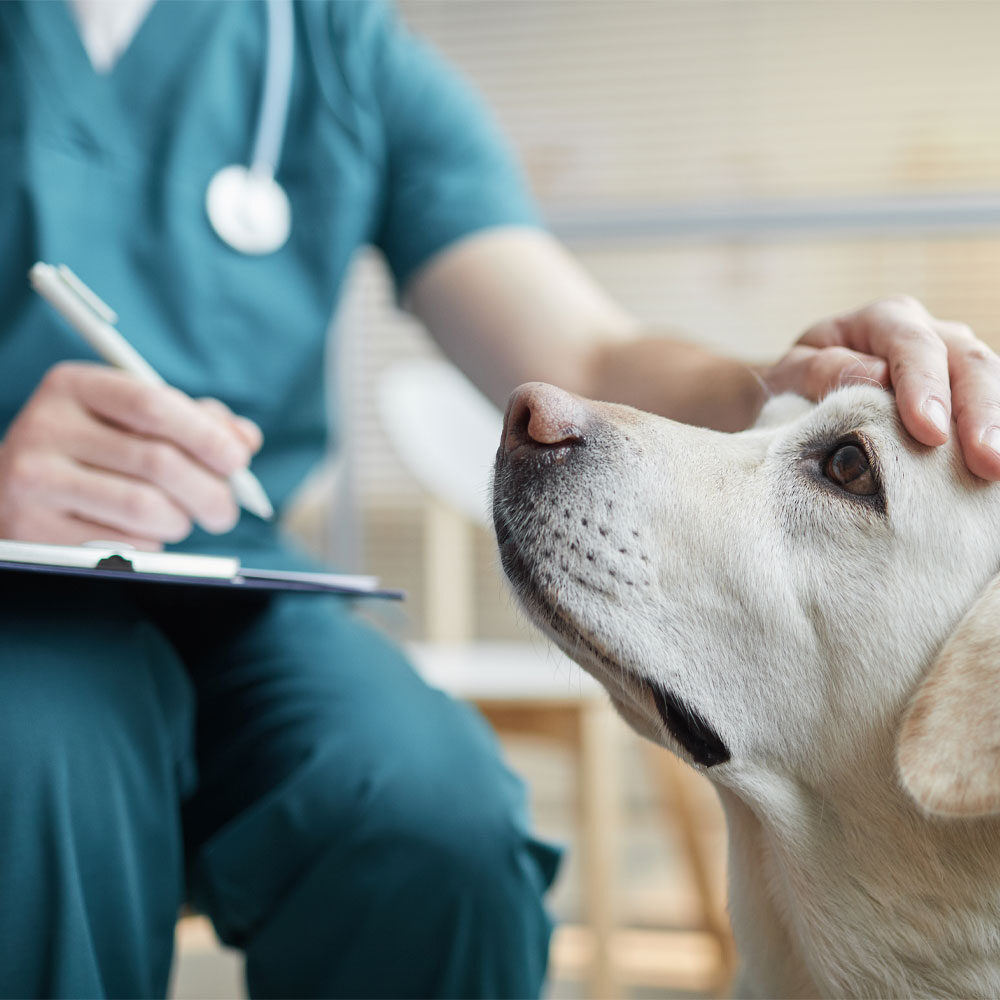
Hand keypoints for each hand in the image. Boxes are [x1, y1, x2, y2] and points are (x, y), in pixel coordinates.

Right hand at [0, 362, 262, 548]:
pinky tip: (143, 534)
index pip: (153, 404)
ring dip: (180, 521)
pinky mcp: (32, 529)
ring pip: (144, 508)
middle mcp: (46, 426)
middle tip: (226, 511)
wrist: (13, 489)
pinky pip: (122, 543)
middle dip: (210, 492)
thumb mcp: (133, 420)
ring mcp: (34, 479)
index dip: (206, 436)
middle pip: (157, 462)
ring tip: (181, 519)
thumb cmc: (94, 450)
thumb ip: (194, 421)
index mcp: (74, 385)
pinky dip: (151, 544)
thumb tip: (245, 439)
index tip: (238, 461)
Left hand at [764, 295, 999, 479]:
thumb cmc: (796, 386)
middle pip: (969, 362)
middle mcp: (930, 333)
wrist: (799, 397)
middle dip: (981, 413)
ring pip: (991, 383)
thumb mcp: (790, 375)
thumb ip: (822, 370)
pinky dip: (997, 433)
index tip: (930, 433)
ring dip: (999, 426)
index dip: (926, 388)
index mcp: (884, 321)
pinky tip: (996, 475)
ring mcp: (954, 363)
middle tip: (988, 462)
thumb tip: (879, 376)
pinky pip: (992, 408)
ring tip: (999, 471)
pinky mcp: (964, 395)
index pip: (914, 346)